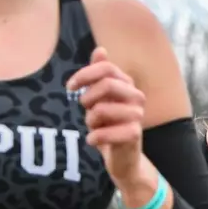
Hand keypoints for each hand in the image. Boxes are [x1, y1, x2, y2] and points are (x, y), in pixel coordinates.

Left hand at [68, 47, 146, 188]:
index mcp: (127, 84)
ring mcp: (137, 115)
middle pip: (107, 84)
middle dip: (88, 98)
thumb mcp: (99, 98)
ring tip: (94, 128)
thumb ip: (99, 75)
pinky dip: (94, 137)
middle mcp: (136, 97)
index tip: (70, 87)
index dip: (85, 75)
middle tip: (85, 110)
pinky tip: (93, 141)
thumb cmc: (109, 125)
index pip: (107, 68)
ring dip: (90, 121)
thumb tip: (100, 50)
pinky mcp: (134, 134)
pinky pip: (106, 132)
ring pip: (102, 109)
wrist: (123, 158)